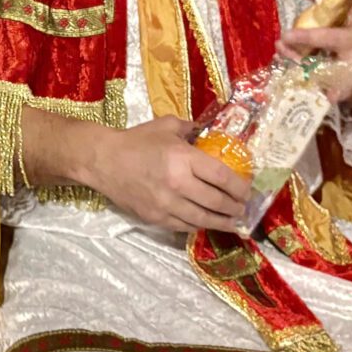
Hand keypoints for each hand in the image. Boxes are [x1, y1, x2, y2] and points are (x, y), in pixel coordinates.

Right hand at [88, 117, 251, 234]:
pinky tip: (206, 222)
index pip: (222, 177)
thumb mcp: (166, 126)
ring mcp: (167, 204)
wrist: (103, 161)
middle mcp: (178, 183)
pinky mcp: (156, 218)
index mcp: (183, 158)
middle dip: (235, 207)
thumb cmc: (136, 140)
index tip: (248, 190)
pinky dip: (199, 224)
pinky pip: (185, 226)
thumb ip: (191, 128)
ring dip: (222, 222)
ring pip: (203, 219)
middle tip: (243, 208)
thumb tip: (209, 131)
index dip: (240, 187)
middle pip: (217, 202)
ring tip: (232, 222)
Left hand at [278, 0, 351, 112]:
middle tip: (280, 45)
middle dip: (297, 56)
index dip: (307, 37)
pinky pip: (320, 94)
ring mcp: (347, 82)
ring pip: (317, 80)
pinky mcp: (342, 95)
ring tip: (281, 57)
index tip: (287, 35)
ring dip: (297, 69)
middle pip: (320, 62)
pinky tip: (293, 79)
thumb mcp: (346, 14)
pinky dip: (306, 87)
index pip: (328, 37)